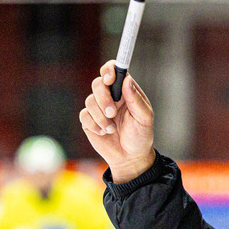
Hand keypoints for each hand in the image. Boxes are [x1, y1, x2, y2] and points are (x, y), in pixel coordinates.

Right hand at [79, 59, 155, 183]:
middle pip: (97, 84)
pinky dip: (95, 125)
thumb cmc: (141, 136)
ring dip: (101, 117)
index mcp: (125, 91)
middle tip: (112, 113)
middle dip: (103, 98)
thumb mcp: (144, 118)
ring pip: (90, 101)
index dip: (109, 70)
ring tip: (112, 129)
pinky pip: (85, 115)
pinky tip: (105, 133)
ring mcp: (98, 108)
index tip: (110, 79)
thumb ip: (135, 99)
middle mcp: (110, 96)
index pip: (114, 71)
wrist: (130, 158)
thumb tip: (126, 80)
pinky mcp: (89, 120)